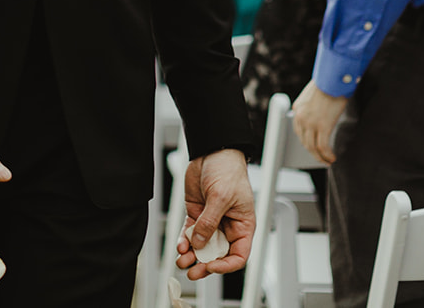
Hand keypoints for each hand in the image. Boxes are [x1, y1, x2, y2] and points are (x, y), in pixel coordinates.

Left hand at [176, 149, 253, 278]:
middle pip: (217, 254)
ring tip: (182, 261)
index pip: (238, 255)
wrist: (212, 152)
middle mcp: (227, 227)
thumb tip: (198, 243)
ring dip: (191, 256)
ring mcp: (211, 221)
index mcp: (242, 226)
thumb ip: (209, 222)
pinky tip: (180, 245)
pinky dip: (184, 241)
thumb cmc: (227, 171)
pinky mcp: (197, 214)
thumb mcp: (220, 197)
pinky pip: (190, 233)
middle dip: (205, 264)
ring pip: (201, 246)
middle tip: (193, 271)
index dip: (226, 265)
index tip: (211, 266)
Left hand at [292, 81, 346, 163]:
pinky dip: (327, 155)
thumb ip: (313, 107)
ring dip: (320, 157)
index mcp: (297, 108)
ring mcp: (310, 123)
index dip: (305, 140)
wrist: (333, 79)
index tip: (312, 147)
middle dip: (312, 152)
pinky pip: (323, 147)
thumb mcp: (314, 95)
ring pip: (312, 147)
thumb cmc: (328, 84)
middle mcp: (300, 117)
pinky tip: (332, 158)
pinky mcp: (323, 126)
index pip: (298, 130)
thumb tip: (321, 117)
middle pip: (304, 141)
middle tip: (320, 157)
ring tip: (327, 161)